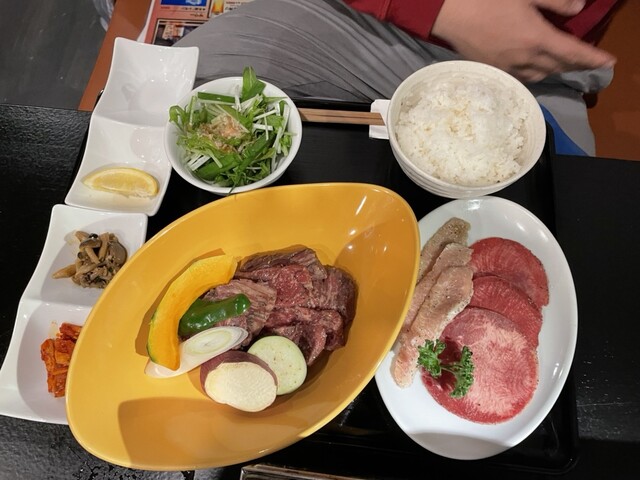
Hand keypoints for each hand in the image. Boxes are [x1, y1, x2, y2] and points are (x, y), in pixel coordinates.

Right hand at [431, 0, 615, 81]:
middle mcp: (525, 58)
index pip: (573, 52)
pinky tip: (533, 66)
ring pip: (540, 75)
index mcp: (536, 38)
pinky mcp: (494, 70)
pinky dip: (535, 72)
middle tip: (587, 60)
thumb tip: (578, 9)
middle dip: (576, 64)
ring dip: (555, 69)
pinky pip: (522, 76)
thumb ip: (555, 2)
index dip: (593, 58)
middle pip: (558, 66)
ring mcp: (508, 67)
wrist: (450, 15)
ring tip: (561, 63)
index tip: (609, 62)